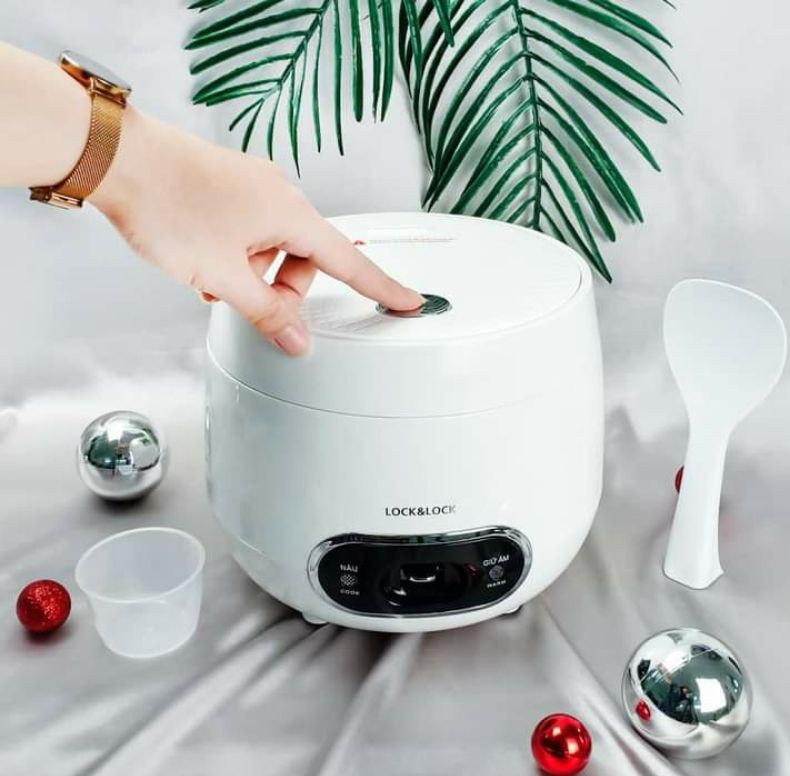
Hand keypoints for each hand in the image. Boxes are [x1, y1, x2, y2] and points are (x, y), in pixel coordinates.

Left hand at [90, 108, 421, 354]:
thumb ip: (266, 313)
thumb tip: (297, 341)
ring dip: (252, 272)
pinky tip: (206, 261)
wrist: (115, 155)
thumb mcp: (222, 274)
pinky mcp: (231, 185)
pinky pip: (251, 229)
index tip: (410, 301)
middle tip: (244, 302)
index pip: (349, 262)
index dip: (382, 287)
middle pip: (305, 259)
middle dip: (281, 289)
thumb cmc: (166, 203)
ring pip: (273, 247)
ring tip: (211, 278)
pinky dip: (237, 253)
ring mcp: (253, 186)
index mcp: (290, 213)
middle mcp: (279, 193)